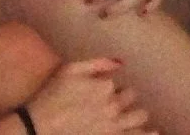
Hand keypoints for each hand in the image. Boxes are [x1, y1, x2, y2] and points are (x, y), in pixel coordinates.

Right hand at [17, 60, 149, 134]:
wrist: (33, 128)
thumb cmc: (49, 98)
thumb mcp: (69, 70)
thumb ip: (98, 63)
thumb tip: (121, 62)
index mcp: (105, 87)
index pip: (120, 84)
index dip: (114, 89)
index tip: (102, 93)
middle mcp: (112, 107)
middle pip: (131, 98)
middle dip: (126, 100)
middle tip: (115, 106)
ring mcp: (111, 127)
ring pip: (139, 117)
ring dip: (138, 116)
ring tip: (138, 118)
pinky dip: (147, 134)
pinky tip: (156, 133)